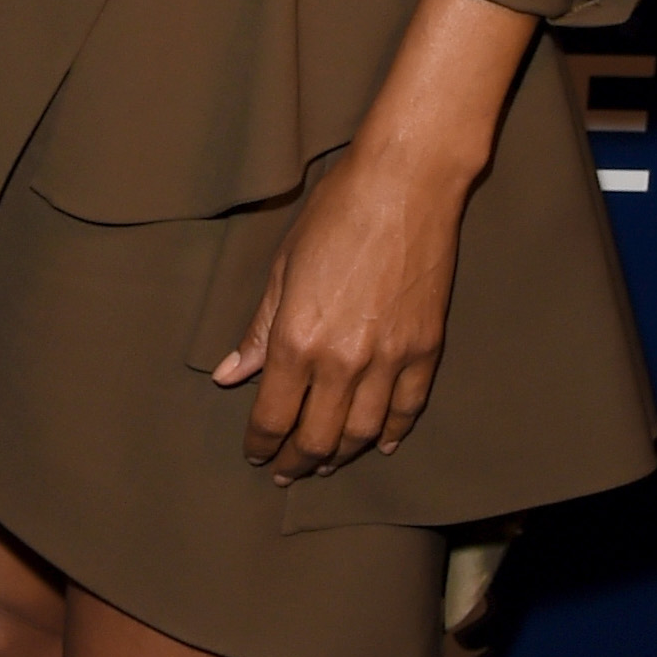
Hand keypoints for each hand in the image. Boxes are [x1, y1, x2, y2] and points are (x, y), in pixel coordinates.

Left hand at [213, 132, 471, 478]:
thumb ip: (259, 332)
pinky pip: (408, 408)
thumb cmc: (335, 215)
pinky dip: (394, 432)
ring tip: (326, 462)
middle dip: (296, 462)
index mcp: (297, 341)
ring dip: (340, 454)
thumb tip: (230, 376)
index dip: (261, 444)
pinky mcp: (426, 348)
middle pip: (316, 438)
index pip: (273, 417)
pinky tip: (382, 442)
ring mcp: (390, 358)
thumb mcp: (283, 269)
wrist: (405, 185)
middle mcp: (343, 361)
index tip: (255, 454)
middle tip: (285, 471)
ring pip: (363, 433)